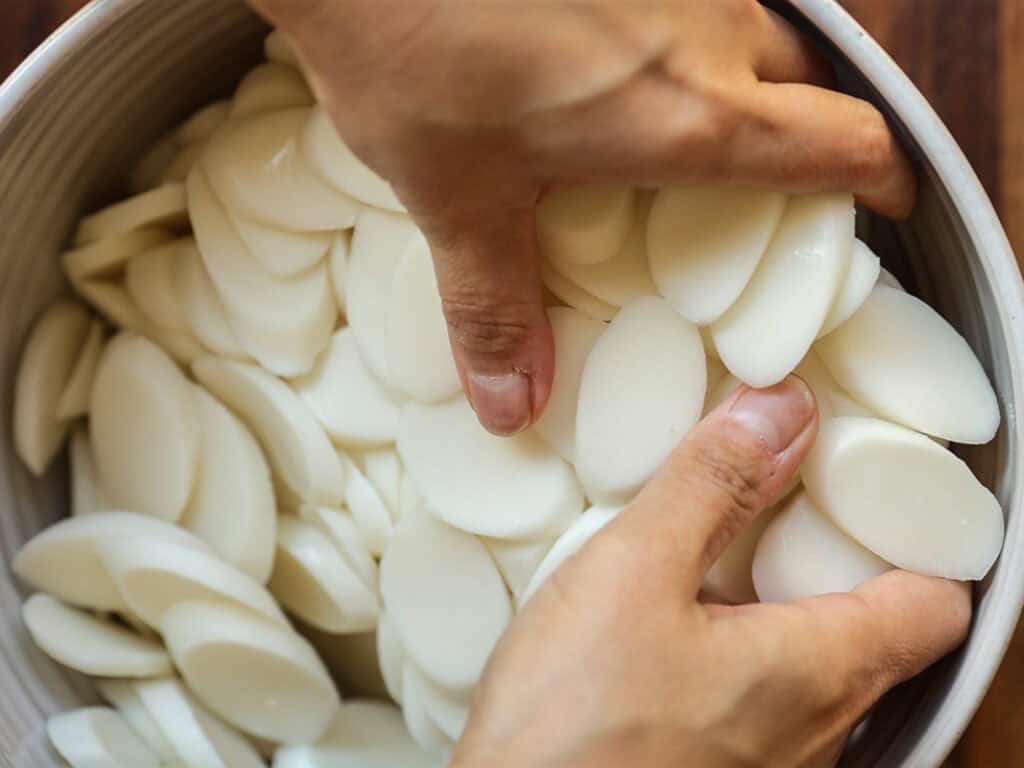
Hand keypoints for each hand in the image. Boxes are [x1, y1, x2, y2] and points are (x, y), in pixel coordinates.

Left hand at [246, 0, 916, 434]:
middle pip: (809, 88)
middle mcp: (708, 34)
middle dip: (805, 136)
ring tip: (689, 123)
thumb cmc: (414, 48)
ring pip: (756, 34)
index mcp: (689, 116)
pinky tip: (623, 58)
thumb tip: (511, 402)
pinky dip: (691, 37)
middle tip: (766, 182)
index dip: (884, 180)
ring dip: (744, 82)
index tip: (883, 205)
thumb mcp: (456, 198)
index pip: (846, 145)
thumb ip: (494, 307)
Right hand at [452, 377, 968, 767]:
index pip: (935, 601)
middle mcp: (813, 729)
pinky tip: (671, 614)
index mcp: (819, 674)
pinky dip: (737, 637)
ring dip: (778, 594)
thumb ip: (711, 487)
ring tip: (717, 541)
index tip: (860, 479)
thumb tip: (779, 411)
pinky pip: (759, 692)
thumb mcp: (631, 576)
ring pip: (811, 659)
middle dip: (832, 549)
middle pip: (874, 624)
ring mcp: (767, 759)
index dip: (915, 532)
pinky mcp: (715, 765)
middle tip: (775, 490)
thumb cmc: (568, 733)